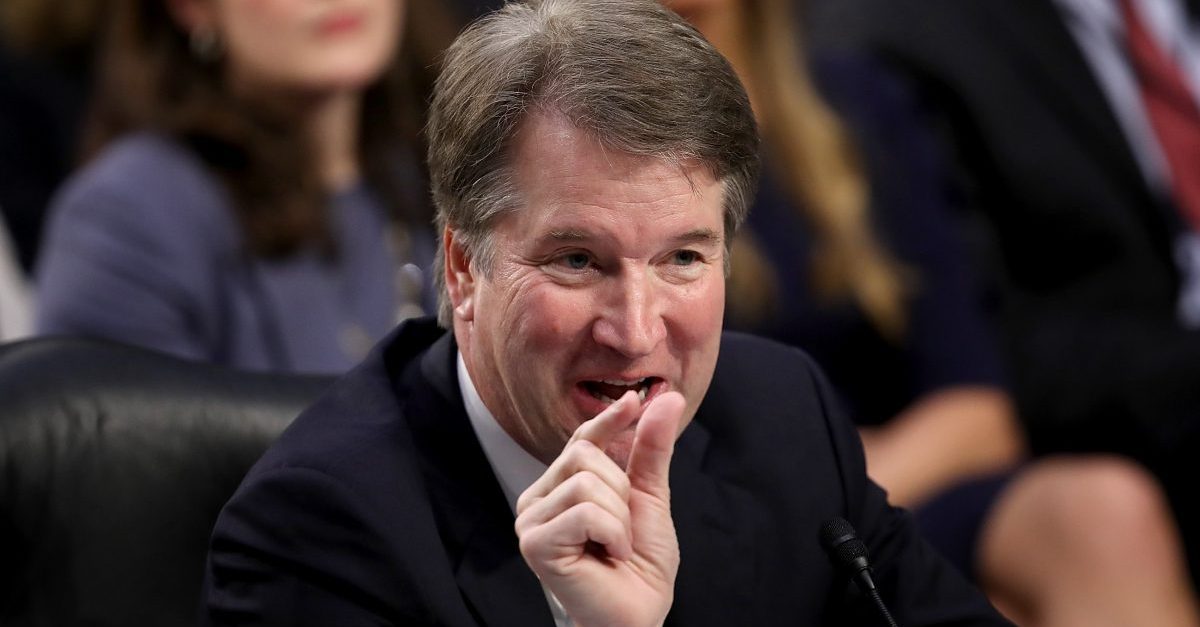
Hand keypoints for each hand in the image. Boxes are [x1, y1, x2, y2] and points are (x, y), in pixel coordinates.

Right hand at [515, 390, 684, 626]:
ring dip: (619, 518)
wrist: (639, 614)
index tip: (634, 401)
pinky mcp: (534, 543)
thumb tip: (665, 398)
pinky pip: (585, 511)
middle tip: (621, 530)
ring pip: (587, 481)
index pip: (580, 439)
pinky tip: (608, 555)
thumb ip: (651, 448)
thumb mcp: (649, 496)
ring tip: (614, 546)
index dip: (607, 420)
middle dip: (621, 492)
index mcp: (558, 487)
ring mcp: (530, 522)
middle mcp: (537, 500)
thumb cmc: (639, 565)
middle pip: (585, 455)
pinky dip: (612, 533)